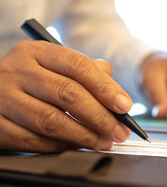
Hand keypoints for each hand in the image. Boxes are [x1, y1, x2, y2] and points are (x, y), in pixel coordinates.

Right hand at [0, 41, 131, 152]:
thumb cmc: (35, 78)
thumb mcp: (56, 65)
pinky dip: (60, 146)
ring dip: (84, 135)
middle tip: (119, 131)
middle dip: (100, 117)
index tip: (124, 106)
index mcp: (36, 51)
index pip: (78, 66)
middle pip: (68, 94)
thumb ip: (89, 72)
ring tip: (103, 142)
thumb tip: (117, 95)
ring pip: (51, 121)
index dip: (105, 87)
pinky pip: (33, 140)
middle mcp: (17, 71)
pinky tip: (76, 146)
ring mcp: (2, 97)